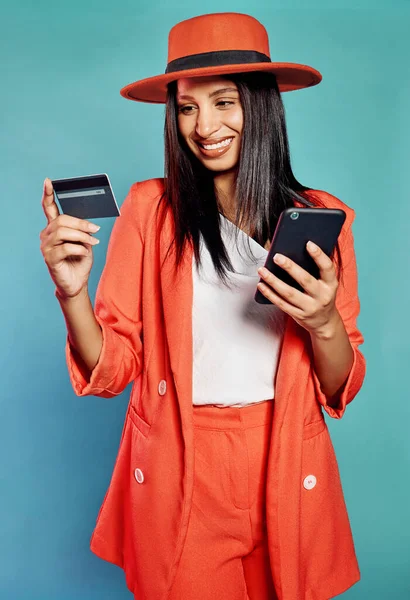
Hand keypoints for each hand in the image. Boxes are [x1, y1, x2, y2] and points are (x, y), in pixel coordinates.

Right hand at [39, 178, 100, 299]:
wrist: (77, 283)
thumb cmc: (79, 261)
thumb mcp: (85, 242)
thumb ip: (83, 231)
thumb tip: (90, 225)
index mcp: (54, 228)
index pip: (49, 208)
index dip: (48, 194)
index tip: (49, 182)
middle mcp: (47, 235)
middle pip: (61, 220)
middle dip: (81, 223)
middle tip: (95, 229)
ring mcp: (46, 246)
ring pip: (63, 232)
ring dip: (81, 236)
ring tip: (92, 242)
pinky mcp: (50, 258)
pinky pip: (65, 247)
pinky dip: (79, 248)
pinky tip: (84, 252)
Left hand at [256, 241, 339, 335]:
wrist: (324, 322)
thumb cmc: (322, 296)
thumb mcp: (326, 284)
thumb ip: (316, 270)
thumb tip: (295, 250)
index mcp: (331, 285)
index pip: (327, 268)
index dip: (319, 255)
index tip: (308, 243)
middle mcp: (322, 297)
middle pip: (305, 280)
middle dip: (290, 268)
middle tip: (277, 257)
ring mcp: (310, 308)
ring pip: (289, 293)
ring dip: (273, 281)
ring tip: (262, 270)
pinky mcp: (298, 315)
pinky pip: (282, 304)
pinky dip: (270, 294)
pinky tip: (261, 285)